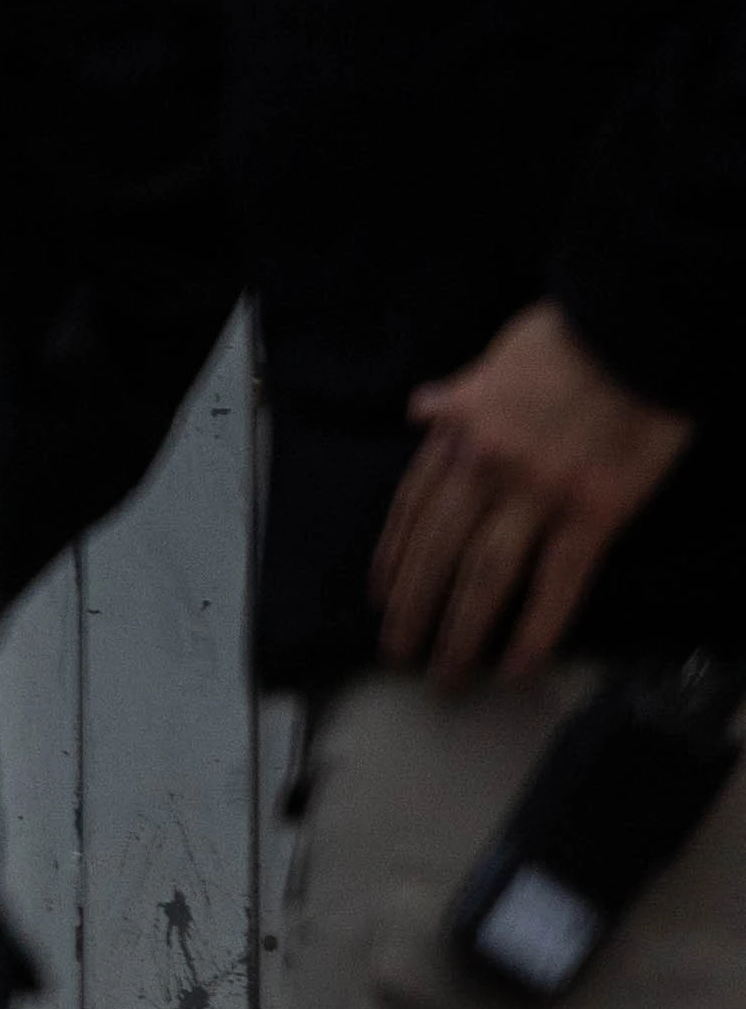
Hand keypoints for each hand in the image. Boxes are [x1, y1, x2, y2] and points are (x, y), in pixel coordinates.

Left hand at [383, 305, 699, 688]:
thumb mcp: (489, 364)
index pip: (412, 509)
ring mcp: (537, 495)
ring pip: (485, 577)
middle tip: (399, 656)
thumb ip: (455, 397)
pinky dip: (534, 628)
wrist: (627, 334)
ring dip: (461, 631)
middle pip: (437, 552)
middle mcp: (484, 468)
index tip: (380, 598)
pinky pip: (557, 583)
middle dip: (413, 609)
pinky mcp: (593, 515)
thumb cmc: (561, 344)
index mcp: (456, 434)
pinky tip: (518, 665)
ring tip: (448, 674)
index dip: (393, 558)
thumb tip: (422, 409)